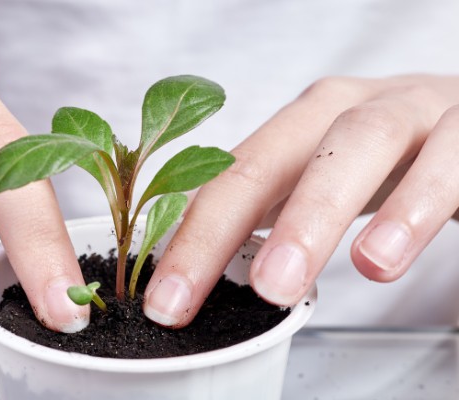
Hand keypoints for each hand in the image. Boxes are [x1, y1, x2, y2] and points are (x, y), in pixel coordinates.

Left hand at [142, 75, 458, 327]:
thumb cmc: (396, 154)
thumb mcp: (324, 176)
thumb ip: (273, 211)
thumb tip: (195, 263)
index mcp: (301, 126)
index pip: (229, 180)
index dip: (191, 239)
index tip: (165, 301)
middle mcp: (346, 109)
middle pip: (274, 158)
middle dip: (228, 225)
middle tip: (203, 293)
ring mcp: (410, 111)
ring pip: (358, 145)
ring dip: (318, 215)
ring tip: (285, 283)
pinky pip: (448, 160)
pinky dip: (415, 205)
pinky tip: (385, 254)